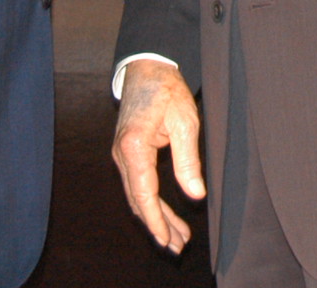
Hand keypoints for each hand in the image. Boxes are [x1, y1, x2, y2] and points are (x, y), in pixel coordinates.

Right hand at [110, 59, 204, 253]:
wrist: (147, 68)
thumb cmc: (167, 91)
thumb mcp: (185, 122)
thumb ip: (188, 161)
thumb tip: (196, 194)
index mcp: (134, 147)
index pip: (143, 194)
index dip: (156, 220)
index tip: (167, 240)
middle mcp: (121, 154)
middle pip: (138, 200)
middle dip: (157, 226)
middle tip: (177, 247)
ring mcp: (121, 155)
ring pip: (137, 196)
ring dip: (155, 217)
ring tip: (176, 238)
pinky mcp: (127, 153)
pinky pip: (137, 185)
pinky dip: (150, 202)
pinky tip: (165, 215)